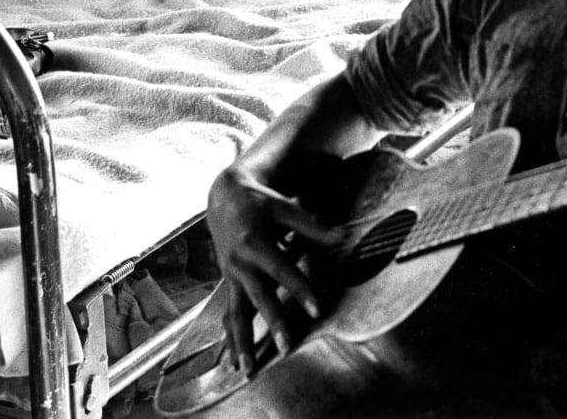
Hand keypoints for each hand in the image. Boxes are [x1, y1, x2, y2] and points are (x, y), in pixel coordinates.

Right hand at [205, 164, 341, 371]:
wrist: (223, 197)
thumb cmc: (259, 202)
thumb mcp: (283, 207)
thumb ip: (311, 225)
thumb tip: (342, 236)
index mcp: (254, 243)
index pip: (282, 271)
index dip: (300, 290)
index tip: (317, 310)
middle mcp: (240, 264)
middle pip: (259, 298)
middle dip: (273, 323)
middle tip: (287, 347)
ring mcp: (231, 276)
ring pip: (236, 314)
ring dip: (241, 342)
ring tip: (247, 369)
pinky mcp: (229, 284)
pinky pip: (228, 315)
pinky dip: (230, 339)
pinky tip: (233, 363)